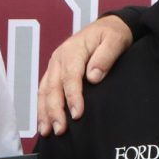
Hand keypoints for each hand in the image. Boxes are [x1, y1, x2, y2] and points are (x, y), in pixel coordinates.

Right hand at [36, 15, 132, 135]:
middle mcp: (58, 58)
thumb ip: (105, 57)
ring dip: (44, 112)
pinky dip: (42, 107)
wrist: (107, 27)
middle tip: (60, 130)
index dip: (72, 96)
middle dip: (55, 110)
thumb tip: (93, 77)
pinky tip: (44, 123)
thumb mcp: (115, 40)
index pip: (70, 76)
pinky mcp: (54, 73)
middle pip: (53, 87)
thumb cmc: (112, 34)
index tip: (77, 114)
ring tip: (47, 132)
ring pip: (44, 91)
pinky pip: (44, 91)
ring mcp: (54, 66)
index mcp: (73, 50)